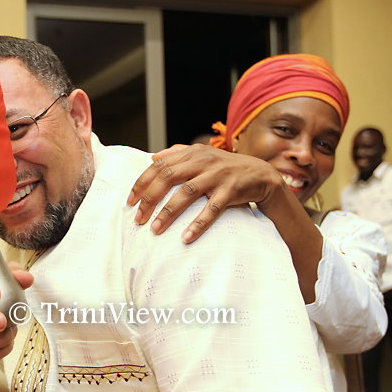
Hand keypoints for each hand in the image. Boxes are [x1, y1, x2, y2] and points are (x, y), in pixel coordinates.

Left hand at [128, 144, 282, 242]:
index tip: (130, 201)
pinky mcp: (232, 190)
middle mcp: (203, 161)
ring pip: (187, 193)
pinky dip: (198, 224)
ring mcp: (217, 175)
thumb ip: (178, 154)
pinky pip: (212, 208)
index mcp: (192, 153)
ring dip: (168, 212)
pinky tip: (186, 238)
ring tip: (155, 229)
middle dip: (150, 199)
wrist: (261, 174)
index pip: (159, 166)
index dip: (142, 183)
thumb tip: (152, 158)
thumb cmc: (224, 168)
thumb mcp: (201, 155)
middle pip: (168, 177)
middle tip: (139, 219)